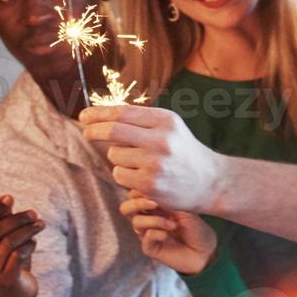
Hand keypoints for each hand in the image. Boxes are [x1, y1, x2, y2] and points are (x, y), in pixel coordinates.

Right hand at [0, 195, 43, 296]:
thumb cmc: (8, 262)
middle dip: (17, 219)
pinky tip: (33, 243)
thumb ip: (1, 222)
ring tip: (40, 225)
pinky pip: (19, 254)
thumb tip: (7, 200)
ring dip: (27, 230)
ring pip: (9, 242)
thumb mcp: (2, 241)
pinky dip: (29, 245)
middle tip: (34, 214)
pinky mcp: (4, 281)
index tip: (10, 198)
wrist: (18, 293)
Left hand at [80, 105, 224, 213]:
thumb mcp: (169, 128)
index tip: (85, 116)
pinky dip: (123, 174)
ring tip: (136, 162)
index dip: (99, 113)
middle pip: (112, 131)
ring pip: (114, 155)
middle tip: (86, 132)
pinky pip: (119, 174)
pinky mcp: (149, 184)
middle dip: (93, 130)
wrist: (211, 182)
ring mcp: (155, 163)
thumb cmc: (183, 152)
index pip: (123, 112)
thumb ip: (140, 121)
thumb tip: (100, 116)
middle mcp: (161, 139)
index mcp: (165, 120)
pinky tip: (140, 176)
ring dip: (117, 157)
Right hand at [118, 191, 216, 274]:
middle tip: (154, 204)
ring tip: (172, 225)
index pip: (134, 194)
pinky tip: (167, 235)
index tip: (155, 190)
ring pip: (136, 222)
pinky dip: (156, 233)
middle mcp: (148, 219)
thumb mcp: (183, 209)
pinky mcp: (150, 248)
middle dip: (137, 204)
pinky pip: (145, 238)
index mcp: (154, 207)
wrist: (206, 251)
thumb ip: (165, 200)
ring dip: (154, 221)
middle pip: (126, 208)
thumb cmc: (197, 228)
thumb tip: (150, 192)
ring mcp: (147, 234)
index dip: (139, 191)